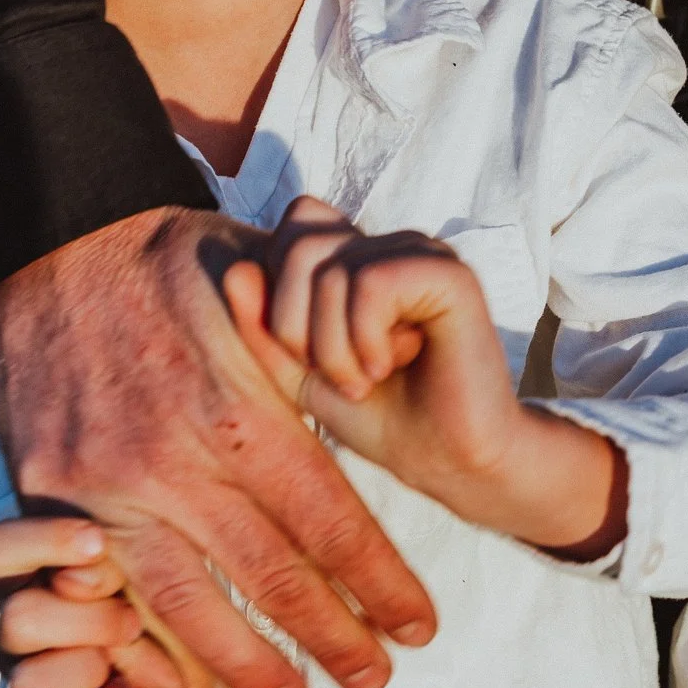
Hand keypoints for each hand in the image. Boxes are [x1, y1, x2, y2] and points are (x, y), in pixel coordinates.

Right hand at [0, 207, 436, 687]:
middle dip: (335, 637)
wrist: (51, 238)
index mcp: (243, 408)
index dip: (381, 581)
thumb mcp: (262, 285)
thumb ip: (319, 340)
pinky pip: (115, 591)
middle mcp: (180, 461)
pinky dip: (155, 642)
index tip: (420, 623)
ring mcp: (112, 488)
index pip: (331, 520)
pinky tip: (187, 679)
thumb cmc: (171, 257)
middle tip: (379, 678)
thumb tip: (391, 366)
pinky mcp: (57, 499)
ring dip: (251, 663)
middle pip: (274, 576)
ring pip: (193, 604)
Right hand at [0, 516, 222, 687]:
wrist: (193, 682)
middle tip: (134, 621)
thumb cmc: (167, 607)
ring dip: (103, 669)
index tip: (97, 541)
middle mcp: (20, 635)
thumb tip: (73, 582)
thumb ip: (119, 564)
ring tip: (146, 660)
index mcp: (34, 579)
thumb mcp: (162, 572)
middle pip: (19, 618)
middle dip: (93, 618)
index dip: (43, 541)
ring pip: (32, 685)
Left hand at [223, 198, 623, 557]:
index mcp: (362, 256)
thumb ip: (263, 327)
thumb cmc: (383, 419)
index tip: (312, 356)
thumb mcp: (299, 376)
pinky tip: (392, 365)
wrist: (451, 462)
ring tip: (367, 378)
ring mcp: (424, 254)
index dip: (282, 294)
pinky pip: (372, 283)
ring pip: (331, 269)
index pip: (295, 225)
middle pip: (300, 245)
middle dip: (297, 325)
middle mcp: (393, 244)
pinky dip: (366, 338)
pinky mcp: (450, 276)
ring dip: (334, 345)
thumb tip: (236, 269)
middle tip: (340, 375)